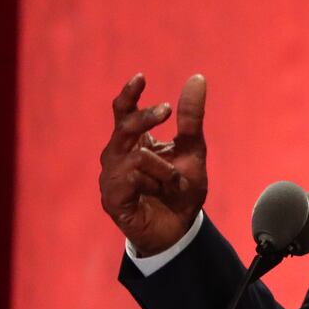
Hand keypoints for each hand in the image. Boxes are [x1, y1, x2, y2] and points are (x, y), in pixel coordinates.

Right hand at [99, 73, 208, 255]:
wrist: (179, 231)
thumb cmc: (181, 191)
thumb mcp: (193, 150)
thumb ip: (191, 118)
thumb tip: (197, 77)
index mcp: (133, 142)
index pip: (123, 111)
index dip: (128, 94)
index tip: (141, 77)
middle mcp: (117, 156)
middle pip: (124, 126)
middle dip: (146, 117)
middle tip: (167, 111)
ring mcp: (111, 177)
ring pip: (135, 156)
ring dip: (161, 166)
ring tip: (172, 180)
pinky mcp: (111, 198)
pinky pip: (131, 179)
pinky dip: (153, 183)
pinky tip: (158, 191)